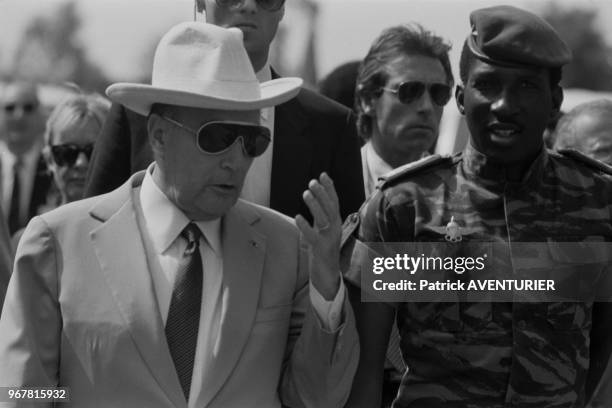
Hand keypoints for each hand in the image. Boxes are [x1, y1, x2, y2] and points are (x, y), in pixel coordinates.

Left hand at [295, 173, 340, 299]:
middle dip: (323, 193)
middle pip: (331, 208)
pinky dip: (305, 226)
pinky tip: (298, 217)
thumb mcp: (323, 228)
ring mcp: (329, 239)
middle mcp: (335, 229)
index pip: (334, 202)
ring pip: (324, 219)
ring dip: (315, 205)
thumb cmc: (323, 249)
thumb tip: (316, 195)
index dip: (330, 188)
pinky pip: (313, 236)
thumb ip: (321, 213)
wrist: (328, 274)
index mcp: (336, 223)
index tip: (323, 174)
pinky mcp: (320, 249)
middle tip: (312, 181)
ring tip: (306, 193)